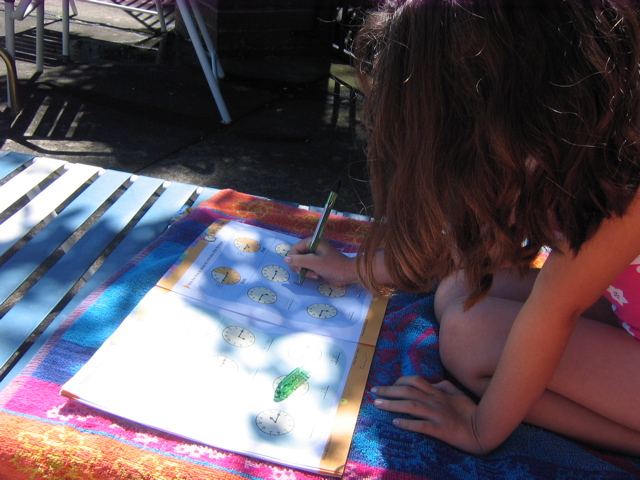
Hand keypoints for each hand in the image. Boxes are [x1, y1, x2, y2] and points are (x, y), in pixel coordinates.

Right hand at [284, 237, 357, 285]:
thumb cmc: (333, 266)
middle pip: (296, 257)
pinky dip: (309, 274)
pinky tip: (317, 276)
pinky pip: (306, 269)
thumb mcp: (315, 262)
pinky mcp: (316, 264)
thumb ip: (299, 261)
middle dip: (301, 267)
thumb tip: (285, 259)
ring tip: (315, 275)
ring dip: (306, 272)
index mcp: (312, 242)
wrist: (347, 274)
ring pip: (300, 265)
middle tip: (308, 272)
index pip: (294, 249)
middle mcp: (312, 247)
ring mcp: (314, 256)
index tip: (299, 268)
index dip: (294, 260)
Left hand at [372, 376, 486, 454]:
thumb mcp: (457, 393)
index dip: (399, 381)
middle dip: (388, 390)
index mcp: (438, 392)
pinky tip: (395, 423)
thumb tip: (432, 382)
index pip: (415, 381)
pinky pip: (422, 425)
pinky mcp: (441, 430)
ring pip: (411, 406)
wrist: (484, 429)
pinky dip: (408, 423)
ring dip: (392, 404)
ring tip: (378, 405)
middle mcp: (435, 401)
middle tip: (373, 392)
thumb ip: (443, 386)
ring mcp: (438, 415)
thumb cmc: (470, 411)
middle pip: (408, 391)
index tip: (388, 384)